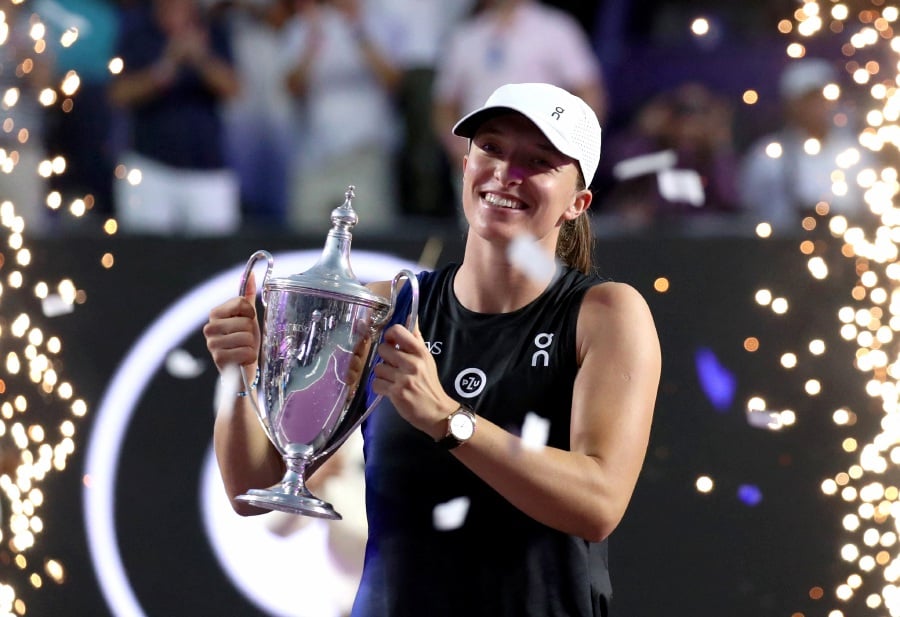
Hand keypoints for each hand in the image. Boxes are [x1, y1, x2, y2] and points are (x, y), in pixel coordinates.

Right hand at [203, 272, 260, 373]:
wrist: (242, 368)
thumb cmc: (245, 340)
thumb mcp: (248, 317)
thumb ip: (247, 296)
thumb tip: (252, 273)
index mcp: (215, 313)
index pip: (241, 303)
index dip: (250, 314)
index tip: (247, 322)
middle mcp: (209, 327)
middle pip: (245, 322)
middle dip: (251, 333)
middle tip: (245, 340)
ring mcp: (212, 344)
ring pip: (246, 338)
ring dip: (251, 346)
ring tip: (244, 350)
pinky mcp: (218, 359)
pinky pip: (246, 352)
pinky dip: (249, 357)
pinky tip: (242, 360)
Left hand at [371, 324, 457, 439]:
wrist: (437, 411)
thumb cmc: (429, 383)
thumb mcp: (426, 358)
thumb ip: (416, 338)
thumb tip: (411, 316)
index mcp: (420, 351)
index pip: (397, 331)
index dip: (389, 336)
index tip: (392, 344)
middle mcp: (412, 362)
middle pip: (383, 349)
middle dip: (385, 359)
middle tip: (393, 366)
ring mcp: (403, 378)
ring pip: (377, 368)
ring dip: (382, 375)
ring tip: (392, 380)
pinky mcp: (396, 393)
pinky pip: (376, 383)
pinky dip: (380, 387)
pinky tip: (389, 390)